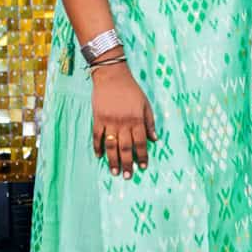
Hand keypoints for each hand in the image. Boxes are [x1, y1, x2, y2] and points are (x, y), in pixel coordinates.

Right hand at [91, 64, 156, 178]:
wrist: (112, 75)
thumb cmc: (131, 89)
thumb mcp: (145, 104)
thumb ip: (149, 122)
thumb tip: (154, 139)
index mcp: (137, 119)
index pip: (140, 142)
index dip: (142, 156)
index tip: (143, 167)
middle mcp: (123, 122)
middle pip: (125, 147)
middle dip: (128, 163)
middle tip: (128, 176)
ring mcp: (109, 121)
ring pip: (111, 145)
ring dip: (113, 160)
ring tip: (115, 172)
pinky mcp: (98, 118)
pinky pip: (97, 136)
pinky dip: (98, 147)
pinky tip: (99, 156)